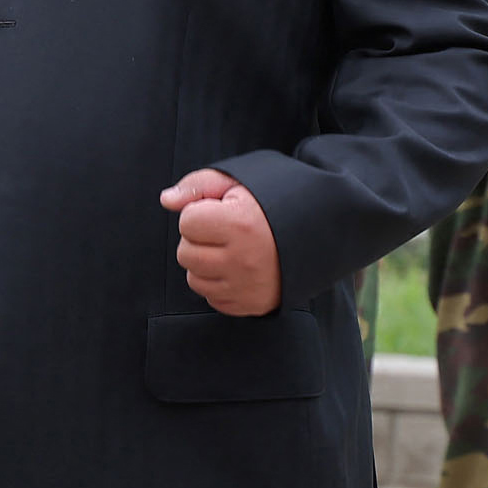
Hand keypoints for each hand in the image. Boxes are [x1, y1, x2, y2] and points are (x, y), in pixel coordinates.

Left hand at [162, 169, 281, 317]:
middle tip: (224, 232)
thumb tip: (166, 200)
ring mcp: (246, 287)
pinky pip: (213, 299)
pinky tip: (238, 268)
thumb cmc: (277, 202)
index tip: (220, 211)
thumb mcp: (240, 182)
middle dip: (199, 239)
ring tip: (230, 250)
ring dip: (205, 264)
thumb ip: (199, 185)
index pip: (187, 221)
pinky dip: (219, 285)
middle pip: (185, 253)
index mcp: (239, 224)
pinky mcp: (251, 305)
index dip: (199, 212)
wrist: (320, 231)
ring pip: (194, 279)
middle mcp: (241, 260)